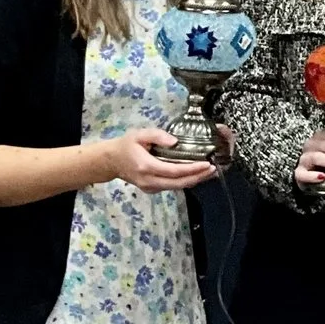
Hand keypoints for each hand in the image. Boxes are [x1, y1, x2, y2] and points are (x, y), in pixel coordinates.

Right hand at [102, 127, 218, 192]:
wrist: (111, 161)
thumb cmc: (126, 145)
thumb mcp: (140, 134)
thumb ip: (158, 136)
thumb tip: (175, 142)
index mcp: (146, 166)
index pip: (174, 171)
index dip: (192, 169)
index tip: (206, 164)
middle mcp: (149, 181)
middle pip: (178, 183)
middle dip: (198, 178)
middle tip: (213, 170)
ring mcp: (150, 187)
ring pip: (176, 187)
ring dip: (194, 181)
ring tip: (209, 172)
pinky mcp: (152, 189)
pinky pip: (172, 187)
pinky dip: (185, 181)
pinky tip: (196, 175)